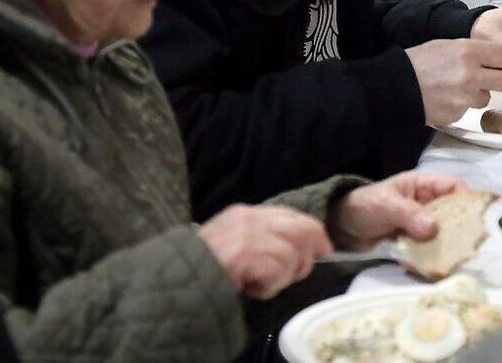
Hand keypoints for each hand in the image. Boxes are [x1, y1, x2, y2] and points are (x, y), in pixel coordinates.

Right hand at [197, 204, 332, 299]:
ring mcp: (248, 235)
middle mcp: (248, 218)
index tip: (323, 248)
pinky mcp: (247, 254)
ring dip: (284, 276)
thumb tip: (300, 247)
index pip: (291, 215)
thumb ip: (261, 238)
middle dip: (305, 256)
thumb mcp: (234, 243)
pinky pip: (279, 270)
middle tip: (295, 274)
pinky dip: (270, 286)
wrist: (177, 281)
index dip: (312, 232)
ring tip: (263, 283)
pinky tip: (253, 288)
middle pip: (302, 230)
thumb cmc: (205, 268)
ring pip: (294, 254)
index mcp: (244, 212)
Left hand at [329, 172, 466, 250]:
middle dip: (461, 226)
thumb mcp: (386, 205)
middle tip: (470, 243)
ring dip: (448, 244)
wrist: (339, 227)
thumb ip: (409, 214)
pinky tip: (438, 266)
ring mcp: (420, 225)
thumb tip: (433, 228)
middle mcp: (425, 205)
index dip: (467, 198)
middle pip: (452, 213)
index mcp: (422, 186)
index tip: (477, 216)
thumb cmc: (364, 206)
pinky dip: (433, 256)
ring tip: (457, 258)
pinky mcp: (413, 243)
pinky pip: (429, 248)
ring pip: (442, 233)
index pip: (452, 187)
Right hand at [406, 39, 501, 126]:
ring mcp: (465, 96)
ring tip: (461, 87)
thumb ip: (474, 52)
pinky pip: (472, 110)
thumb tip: (497, 57)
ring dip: (482, 94)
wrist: (396, 86)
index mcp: (469, 51)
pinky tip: (450, 97)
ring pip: (489, 97)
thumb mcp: (448, 46)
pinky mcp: (459, 114)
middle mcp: (471, 74)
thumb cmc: (420, 63)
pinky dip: (465, 105)